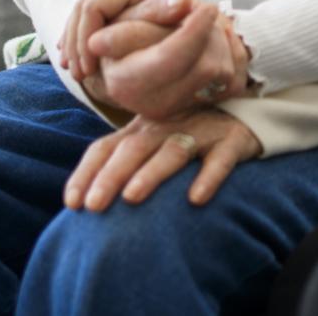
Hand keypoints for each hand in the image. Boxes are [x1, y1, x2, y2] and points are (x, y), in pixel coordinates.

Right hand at [60, 0, 191, 81]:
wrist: (205, 27)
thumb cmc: (199, 27)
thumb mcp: (187, 23)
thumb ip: (179, 19)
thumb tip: (183, 3)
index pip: (98, 5)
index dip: (87, 37)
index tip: (90, 69)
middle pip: (85, 7)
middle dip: (77, 43)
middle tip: (80, 75)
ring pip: (80, 13)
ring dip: (75, 45)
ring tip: (79, 74)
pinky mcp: (114, 6)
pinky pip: (83, 20)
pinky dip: (77, 42)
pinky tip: (74, 63)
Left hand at [64, 107, 259, 209]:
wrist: (246, 111)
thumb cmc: (190, 133)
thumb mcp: (155, 141)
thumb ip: (126, 160)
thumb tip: (88, 201)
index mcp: (141, 128)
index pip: (106, 147)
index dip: (86, 172)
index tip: (71, 203)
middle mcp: (165, 126)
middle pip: (133, 149)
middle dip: (110, 177)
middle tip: (93, 206)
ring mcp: (199, 131)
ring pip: (172, 152)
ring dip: (151, 174)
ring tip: (132, 197)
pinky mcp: (230, 141)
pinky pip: (219, 159)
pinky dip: (208, 177)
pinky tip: (196, 198)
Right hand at [89, 1, 251, 119]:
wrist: (124, 53)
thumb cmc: (121, 25)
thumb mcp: (126, 9)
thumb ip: (153, 8)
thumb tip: (183, 3)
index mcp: (123, 80)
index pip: (170, 59)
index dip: (194, 32)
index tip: (207, 7)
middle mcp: (149, 103)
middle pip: (205, 68)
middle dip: (210, 33)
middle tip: (198, 11)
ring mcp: (175, 109)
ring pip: (223, 73)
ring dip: (220, 42)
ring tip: (199, 26)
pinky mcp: (196, 108)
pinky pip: (234, 82)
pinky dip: (231, 57)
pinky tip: (213, 41)